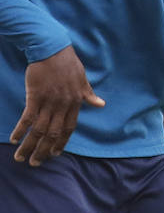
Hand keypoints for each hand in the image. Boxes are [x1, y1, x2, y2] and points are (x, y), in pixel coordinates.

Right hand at [10, 46, 103, 165]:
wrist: (52, 49)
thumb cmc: (68, 63)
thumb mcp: (82, 79)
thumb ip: (88, 94)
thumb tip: (101, 104)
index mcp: (75, 102)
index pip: (69, 128)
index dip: (61, 143)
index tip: (55, 154)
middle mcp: (63, 105)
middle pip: (53, 134)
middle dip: (44, 150)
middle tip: (35, 163)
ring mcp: (49, 102)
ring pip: (40, 130)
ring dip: (30, 146)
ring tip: (21, 158)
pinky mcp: (35, 96)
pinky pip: (27, 118)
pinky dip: (20, 131)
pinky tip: (14, 140)